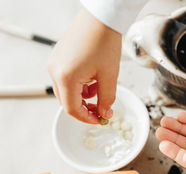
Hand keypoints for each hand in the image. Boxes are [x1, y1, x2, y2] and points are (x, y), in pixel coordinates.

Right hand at [47, 8, 121, 123]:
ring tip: (101, 88)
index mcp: (66, 77)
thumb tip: (105, 113)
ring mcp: (54, 63)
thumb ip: (107, 99)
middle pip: (67, 101)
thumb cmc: (104, 42)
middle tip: (102, 109)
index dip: (87, 118)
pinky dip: (80, 84)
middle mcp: (54, 71)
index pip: (72, 109)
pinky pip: (66, 79)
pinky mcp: (58, 57)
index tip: (100, 120)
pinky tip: (93, 79)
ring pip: (66, 91)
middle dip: (85, 107)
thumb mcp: (109, 76)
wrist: (101, 19)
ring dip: (84, 96)